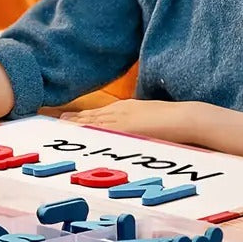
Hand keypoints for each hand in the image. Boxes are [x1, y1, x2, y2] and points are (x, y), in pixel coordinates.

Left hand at [61, 99, 193, 143]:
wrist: (185, 118)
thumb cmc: (174, 122)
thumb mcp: (153, 120)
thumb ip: (141, 125)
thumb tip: (137, 133)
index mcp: (128, 109)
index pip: (100, 113)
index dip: (83, 116)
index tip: (69, 118)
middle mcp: (121, 111)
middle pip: (93, 116)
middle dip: (75, 119)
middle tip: (57, 121)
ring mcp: (122, 118)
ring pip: (93, 120)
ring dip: (76, 123)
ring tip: (60, 126)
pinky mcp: (125, 127)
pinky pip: (101, 128)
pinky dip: (87, 129)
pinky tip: (75, 132)